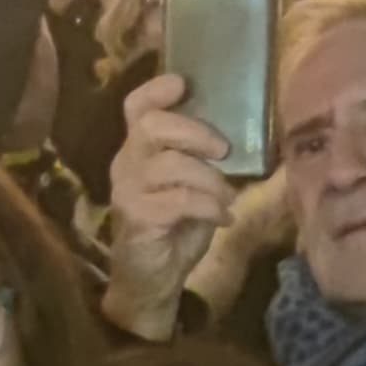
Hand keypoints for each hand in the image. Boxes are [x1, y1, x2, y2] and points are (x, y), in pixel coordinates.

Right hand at [102, 67, 236, 336]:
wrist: (150, 282)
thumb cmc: (173, 229)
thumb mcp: (191, 186)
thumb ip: (201, 160)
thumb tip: (239, 140)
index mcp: (139, 150)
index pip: (136, 107)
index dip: (156, 90)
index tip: (183, 83)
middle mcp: (127, 164)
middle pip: (151, 126)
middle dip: (194, 131)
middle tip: (224, 150)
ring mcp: (128, 191)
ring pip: (169, 164)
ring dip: (208, 178)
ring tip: (227, 196)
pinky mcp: (138, 217)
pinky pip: (179, 200)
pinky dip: (209, 206)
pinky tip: (224, 217)